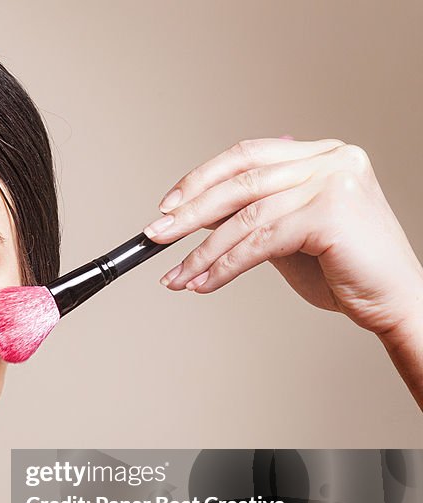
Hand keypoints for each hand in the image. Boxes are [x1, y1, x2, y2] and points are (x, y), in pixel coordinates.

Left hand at [143, 137, 422, 339]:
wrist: (394, 301)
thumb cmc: (345, 270)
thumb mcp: (289, 234)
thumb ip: (254, 214)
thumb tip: (197, 212)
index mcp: (322, 154)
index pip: (247, 155)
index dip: (201, 178)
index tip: (168, 205)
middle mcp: (331, 159)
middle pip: (240, 181)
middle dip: (190, 212)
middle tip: (156, 235)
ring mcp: (333, 182)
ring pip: (245, 216)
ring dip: (202, 250)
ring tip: (176, 275)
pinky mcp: (330, 213)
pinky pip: (259, 241)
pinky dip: (224, 265)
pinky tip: (203, 282)